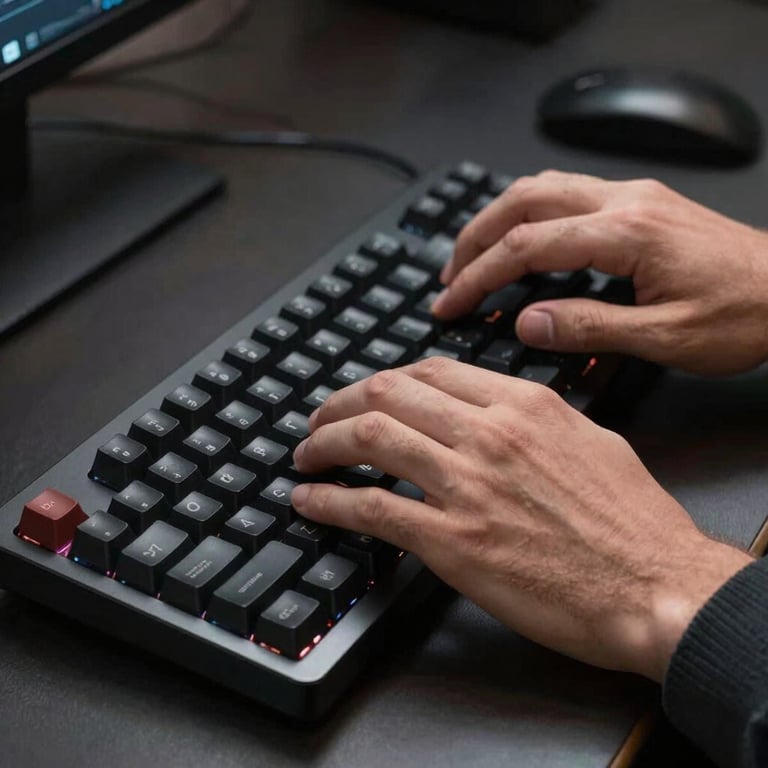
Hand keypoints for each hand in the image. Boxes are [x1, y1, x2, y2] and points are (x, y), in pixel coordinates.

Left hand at [291, 359, 752, 680]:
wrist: (655, 586)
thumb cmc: (632, 522)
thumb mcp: (588, 441)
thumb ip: (533, 420)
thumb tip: (495, 414)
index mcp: (522, 405)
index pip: (429, 372)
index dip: (386, 381)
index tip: (367, 394)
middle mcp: (488, 434)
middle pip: (388, 394)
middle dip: (340, 403)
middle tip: (320, 420)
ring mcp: (466, 486)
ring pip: (370, 438)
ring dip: (324, 445)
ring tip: (306, 455)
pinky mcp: (452, 542)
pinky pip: (371, 509)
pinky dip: (329, 501)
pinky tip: (308, 502)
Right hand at [432, 170, 767, 374]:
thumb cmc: (745, 315)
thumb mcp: (665, 337)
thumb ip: (590, 328)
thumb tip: (528, 323)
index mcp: (627, 233)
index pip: (526, 246)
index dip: (478, 276)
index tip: (449, 303)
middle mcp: (625, 202)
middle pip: (522, 202)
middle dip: (473, 239)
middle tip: (447, 278)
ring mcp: (633, 196)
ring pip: (542, 188)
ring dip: (497, 219)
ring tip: (471, 256)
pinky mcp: (641, 204)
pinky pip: (566, 193)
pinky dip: (528, 213)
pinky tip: (520, 238)